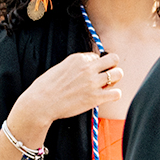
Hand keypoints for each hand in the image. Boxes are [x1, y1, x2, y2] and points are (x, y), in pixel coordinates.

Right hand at [8, 52, 123, 140]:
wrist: (40, 103)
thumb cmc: (46, 87)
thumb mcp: (60, 67)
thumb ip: (75, 65)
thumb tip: (89, 65)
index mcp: (78, 58)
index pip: (97, 56)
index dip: (95, 64)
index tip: (89, 72)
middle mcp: (87, 68)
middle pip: (114, 59)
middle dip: (112, 66)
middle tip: (106, 74)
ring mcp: (93, 82)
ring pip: (119, 74)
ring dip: (115, 79)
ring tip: (107, 85)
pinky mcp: (95, 97)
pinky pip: (117, 93)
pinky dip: (114, 94)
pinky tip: (107, 96)